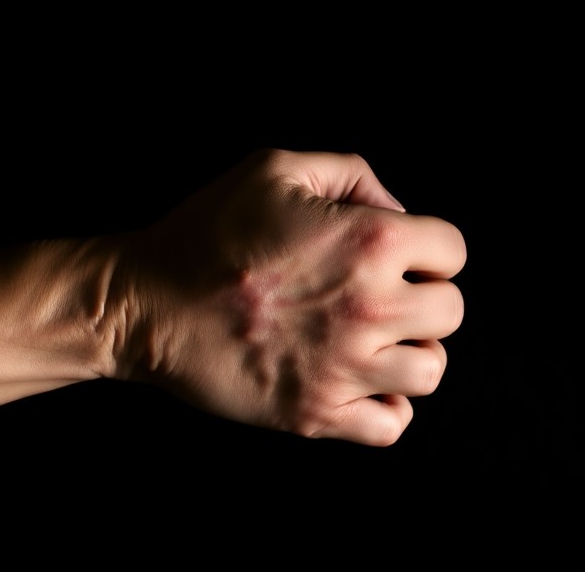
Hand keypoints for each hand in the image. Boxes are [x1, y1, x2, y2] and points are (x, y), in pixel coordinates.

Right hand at [118, 149, 465, 444]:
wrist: (143, 305)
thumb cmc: (204, 234)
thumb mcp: (273, 169)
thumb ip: (350, 174)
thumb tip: (397, 212)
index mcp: (369, 241)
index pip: (452, 250)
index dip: (423, 247)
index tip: (391, 254)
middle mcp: (370, 307)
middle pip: (449, 311)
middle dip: (419, 297)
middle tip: (374, 296)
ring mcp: (345, 367)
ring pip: (431, 370)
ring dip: (408, 352)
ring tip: (370, 341)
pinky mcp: (316, 413)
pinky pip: (392, 425)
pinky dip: (384, 407)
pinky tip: (356, 382)